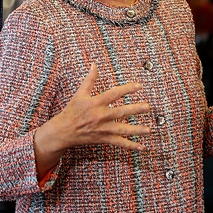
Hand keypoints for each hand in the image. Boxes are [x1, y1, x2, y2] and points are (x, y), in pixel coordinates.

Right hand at [34, 64, 150, 176]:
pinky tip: (141, 147)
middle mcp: (100, 116)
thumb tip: (94, 65)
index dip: (126, 89)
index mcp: (95, 103)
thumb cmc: (72, 110)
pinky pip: (119, 143)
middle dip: (135, 110)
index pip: (113, 94)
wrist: (64, 130)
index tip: (139, 86)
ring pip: (122, 130)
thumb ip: (89, 79)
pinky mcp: (104, 138)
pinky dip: (130, 146)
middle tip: (148, 107)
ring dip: (136, 130)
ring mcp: (103, 129)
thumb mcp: (80, 93)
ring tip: (149, 129)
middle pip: (120, 112)